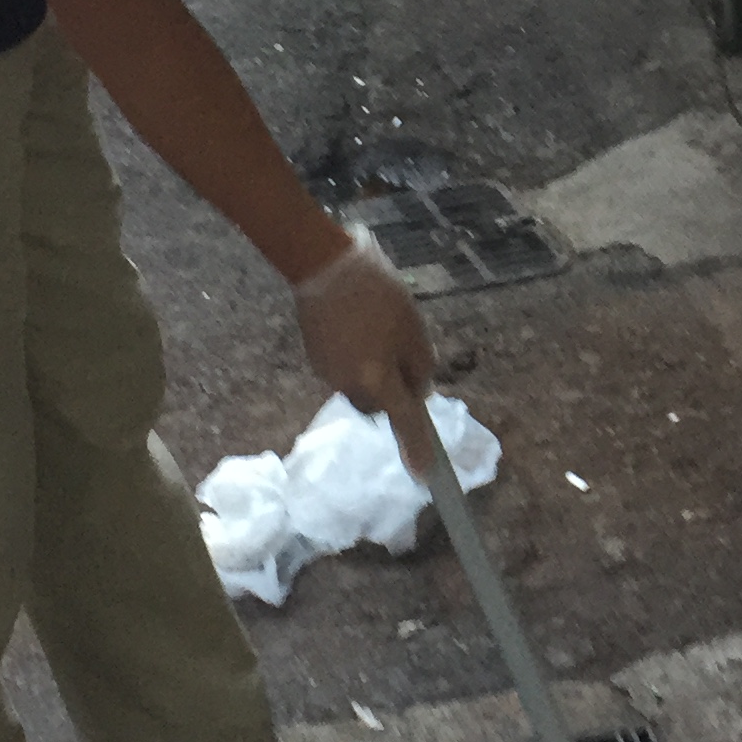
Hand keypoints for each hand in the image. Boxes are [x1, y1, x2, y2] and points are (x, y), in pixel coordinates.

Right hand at [292, 229, 437, 469]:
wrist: (323, 265)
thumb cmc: (378, 294)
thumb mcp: (413, 327)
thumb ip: (419, 365)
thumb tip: (416, 389)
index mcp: (377, 379)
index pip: (405, 421)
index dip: (417, 448)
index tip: (426, 476)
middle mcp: (349, 386)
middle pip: (381, 402)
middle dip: (393, 386)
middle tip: (402, 346)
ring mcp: (327, 374)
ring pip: (362, 384)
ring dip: (374, 368)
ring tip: (377, 326)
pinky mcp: (315, 359)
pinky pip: (345, 368)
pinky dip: (356, 356)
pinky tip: (357, 323)